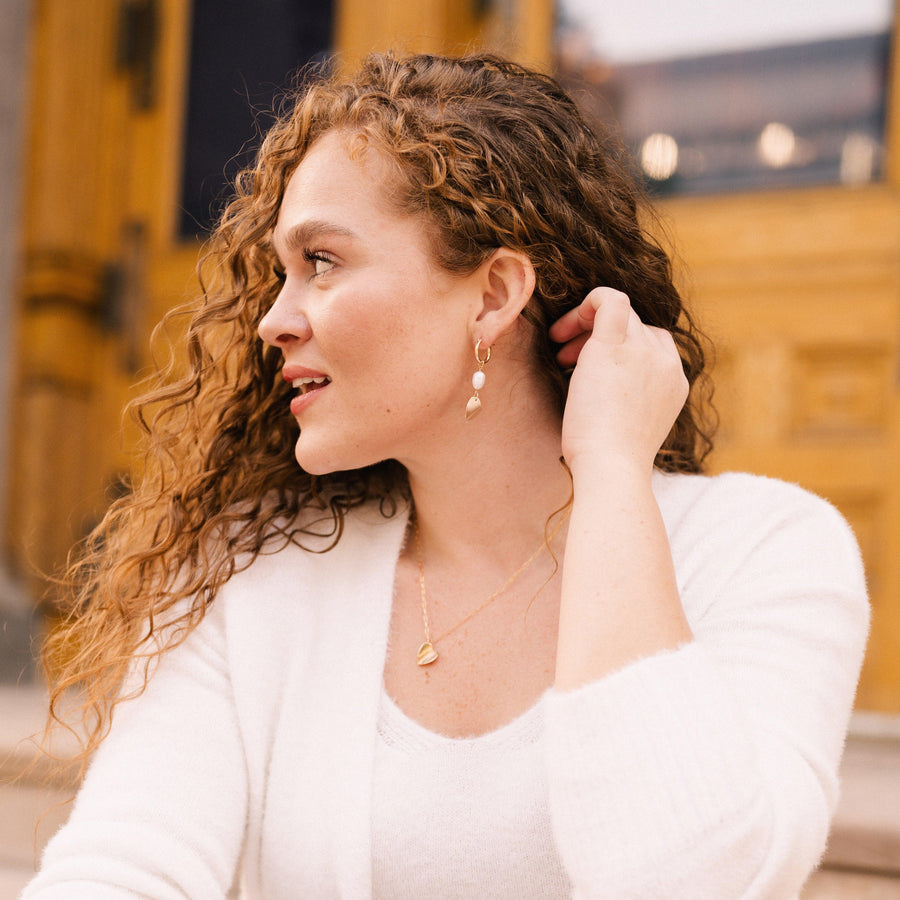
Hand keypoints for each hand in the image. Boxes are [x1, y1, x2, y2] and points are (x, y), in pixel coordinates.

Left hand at [549, 288, 687, 475]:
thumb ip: (628, 398)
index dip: (621, 347)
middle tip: (566, 359)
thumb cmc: (608, 459)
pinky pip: (609, 299)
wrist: (611, 468)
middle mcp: (666, 362)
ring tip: (561, 353)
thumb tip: (603, 389)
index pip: (653, 344)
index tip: (588, 368)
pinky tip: (560, 330)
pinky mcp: (615, 346)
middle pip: (635, 325)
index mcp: (674, 382)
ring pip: (620, 312)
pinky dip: (587, 302)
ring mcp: (644, 352)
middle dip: (597, 336)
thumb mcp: (629, 423)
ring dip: (586, 325)